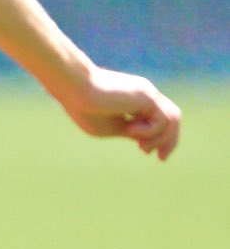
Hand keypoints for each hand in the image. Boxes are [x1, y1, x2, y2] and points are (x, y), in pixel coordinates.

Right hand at [56, 67, 181, 160]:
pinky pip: (162, 120)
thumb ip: (129, 132)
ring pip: (172, 120)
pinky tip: (130, 130)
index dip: (159, 137)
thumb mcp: (110, 127)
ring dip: (161, 139)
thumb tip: (146, 141)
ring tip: (142, 147)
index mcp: (135, 101)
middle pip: (172, 118)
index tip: (146, 152)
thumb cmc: (85, 109)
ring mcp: (148, 94)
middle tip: (160, 158)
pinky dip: (150, 132)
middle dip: (170, 140)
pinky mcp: (148, 97)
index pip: (158, 118)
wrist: (76, 90)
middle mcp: (145, 95)